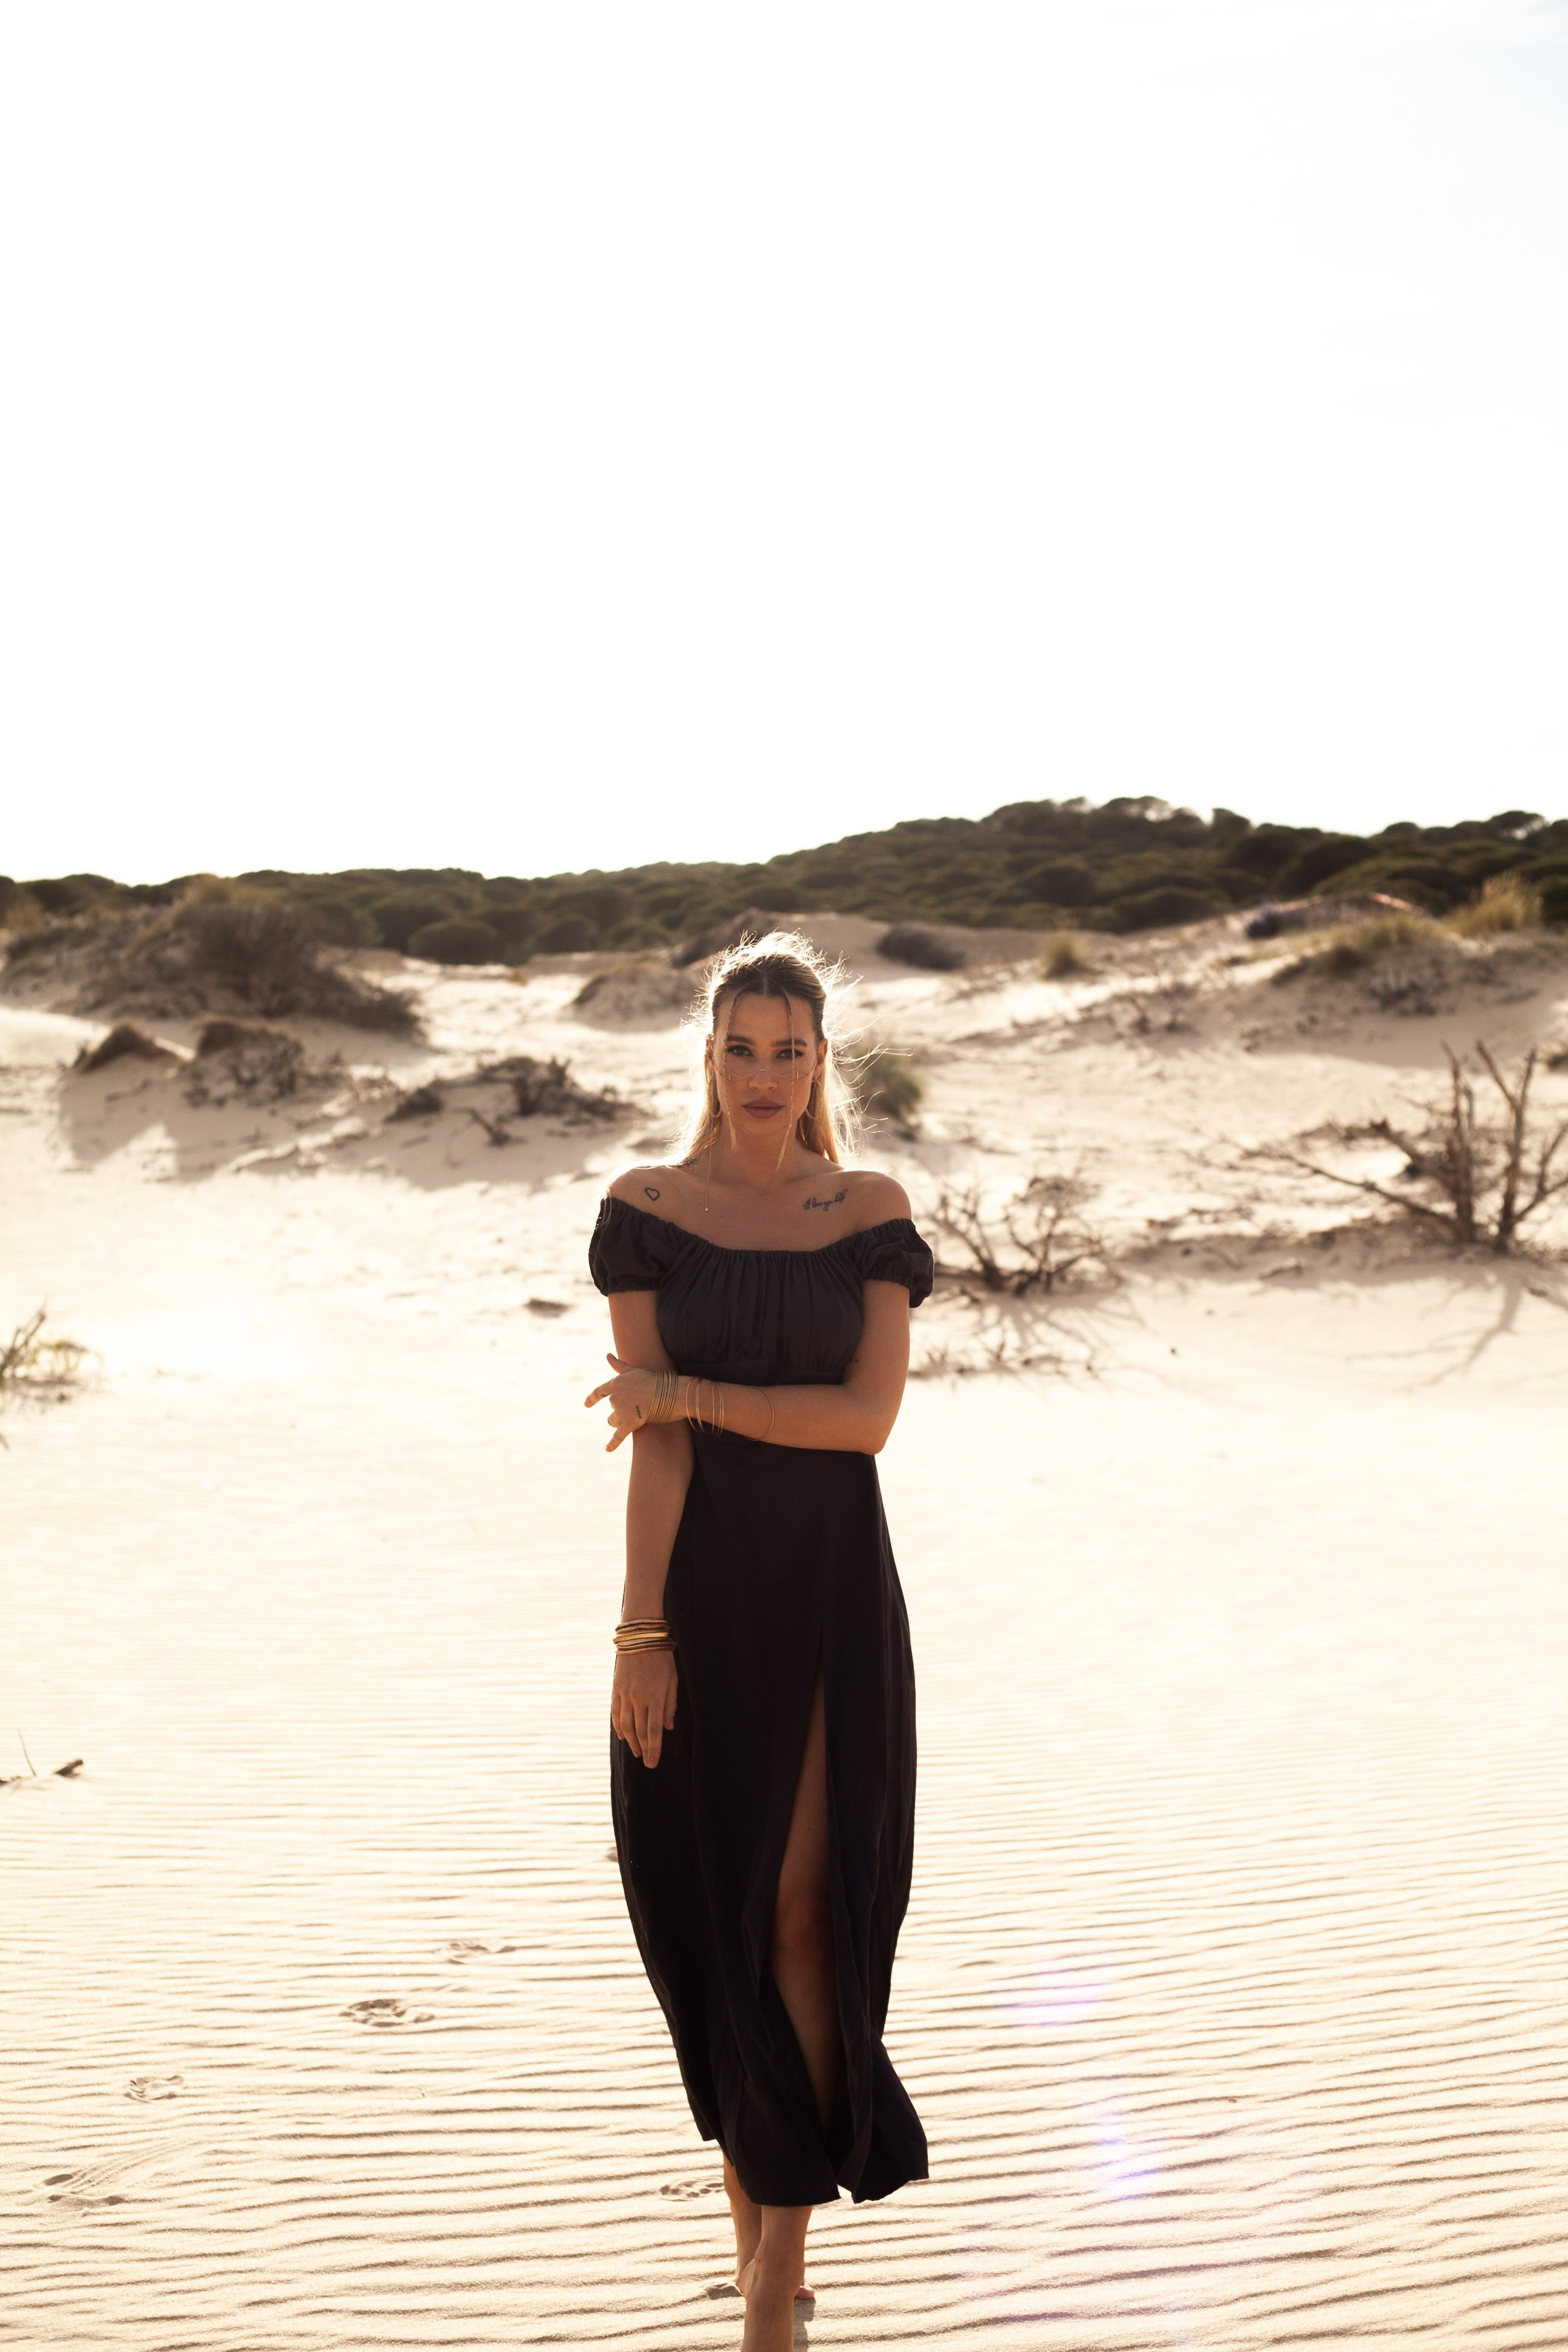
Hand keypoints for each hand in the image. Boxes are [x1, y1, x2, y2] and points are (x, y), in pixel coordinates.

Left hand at [584, 1354, 664, 1451]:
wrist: (671, 1392)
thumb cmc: (655, 1379)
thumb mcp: (635, 1371)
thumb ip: (619, 1365)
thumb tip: (607, 1355)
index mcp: (616, 1383)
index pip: (599, 1391)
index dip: (592, 1399)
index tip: (586, 1404)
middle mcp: (615, 1397)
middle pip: (612, 1408)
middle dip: (621, 1409)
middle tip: (638, 1405)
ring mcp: (621, 1411)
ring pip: (614, 1420)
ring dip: (622, 1420)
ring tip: (637, 1417)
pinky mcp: (629, 1424)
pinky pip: (618, 1436)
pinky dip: (613, 1443)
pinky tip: (607, 1449)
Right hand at [612, 1647, 677, 1767]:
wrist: (640, 1637)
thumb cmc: (662, 1658)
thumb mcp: (673, 1680)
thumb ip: (671, 1705)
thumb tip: (668, 1727)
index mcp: (656, 1697)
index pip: (654, 1731)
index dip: (654, 1749)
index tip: (653, 1763)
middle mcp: (639, 1699)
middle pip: (640, 1731)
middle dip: (644, 1749)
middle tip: (646, 1762)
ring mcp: (625, 1694)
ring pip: (626, 1725)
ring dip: (632, 1741)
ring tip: (637, 1752)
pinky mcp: (616, 1689)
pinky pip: (616, 1712)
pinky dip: (618, 1726)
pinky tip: (623, 1736)